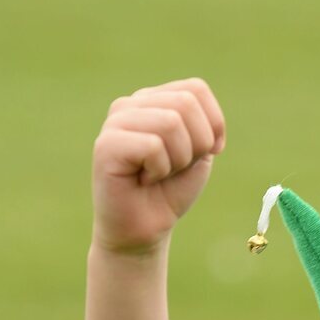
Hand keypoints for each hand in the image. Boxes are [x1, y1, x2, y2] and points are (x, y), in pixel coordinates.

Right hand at [91, 78, 225, 254]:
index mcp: (154, 100)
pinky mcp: (107, 144)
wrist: (144, 229)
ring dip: (178, 159)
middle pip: (186, 103)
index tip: (203, 153)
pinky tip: (143, 180)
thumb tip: (205, 116)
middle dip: (196, 145)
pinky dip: (160, 169)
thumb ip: (204, 125)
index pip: (196, 89)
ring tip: (158, 173)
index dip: (213, 126)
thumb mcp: (198, 154)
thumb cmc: (170, 191)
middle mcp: (132, 103)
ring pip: (171, 122)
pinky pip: (153, 146)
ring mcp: (116, 121)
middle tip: (176, 167)